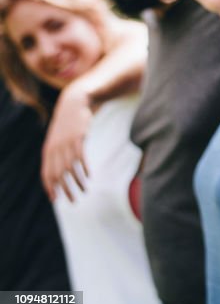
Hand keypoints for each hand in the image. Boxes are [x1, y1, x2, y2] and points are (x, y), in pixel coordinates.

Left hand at [41, 83, 93, 201]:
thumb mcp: (58, 139)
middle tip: (73, 201)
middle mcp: (54, 149)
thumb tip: (59, 171)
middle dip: (64, 190)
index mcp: (48, 151)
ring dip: (77, 182)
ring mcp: (66, 143)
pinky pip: (80, 158)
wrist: (74, 103)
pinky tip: (89, 176)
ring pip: (69, 168)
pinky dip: (84, 169)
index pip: (46, 175)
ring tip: (84, 190)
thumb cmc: (67, 124)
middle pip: (57, 175)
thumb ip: (57, 154)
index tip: (56, 200)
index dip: (50, 188)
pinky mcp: (78, 138)